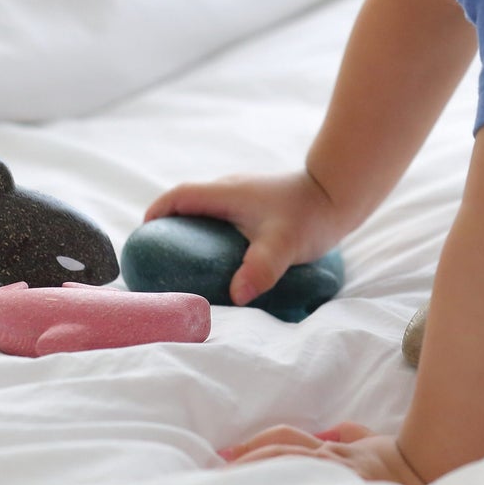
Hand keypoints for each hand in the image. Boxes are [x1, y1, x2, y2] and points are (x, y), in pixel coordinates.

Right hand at [143, 170, 345, 305]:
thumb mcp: (284, 244)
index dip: (156, 214)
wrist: (340, 194)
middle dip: (169, 228)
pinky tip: (222, 259)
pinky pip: (222, 217)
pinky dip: (212, 234)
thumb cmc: (310, 216)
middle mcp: (230, 190)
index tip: (144, 238)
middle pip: (187, 204)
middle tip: (162, 260)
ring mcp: (244, 195)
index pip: (178, 197)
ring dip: (192, 231)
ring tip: (188, 265)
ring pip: (206, 211)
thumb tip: (237, 295)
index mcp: (226, 193)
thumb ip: (261, 267)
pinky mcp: (256, 204)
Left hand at [217, 422, 426, 484]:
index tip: (226, 456)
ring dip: (258, 478)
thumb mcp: (369, 440)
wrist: (426, 471)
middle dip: (246, 463)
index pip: (283, 441)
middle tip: (215, 475)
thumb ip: (349, 433)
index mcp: (329, 449)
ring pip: (289, 473)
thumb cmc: (396, 460)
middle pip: (278, 457)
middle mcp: (328, 462)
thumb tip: (331, 430)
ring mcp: (336, 481)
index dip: (254, 445)